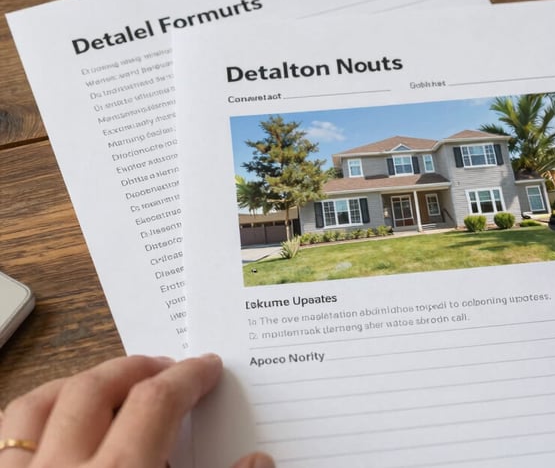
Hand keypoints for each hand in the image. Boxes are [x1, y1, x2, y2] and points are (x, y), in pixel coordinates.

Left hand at [0, 354, 273, 467]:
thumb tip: (259, 460)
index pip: (156, 404)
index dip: (187, 378)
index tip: (205, 367)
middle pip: (96, 390)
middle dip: (135, 369)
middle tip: (164, 368)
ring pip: (38, 404)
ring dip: (78, 383)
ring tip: (108, 382)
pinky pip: (4, 435)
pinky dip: (33, 417)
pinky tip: (55, 422)